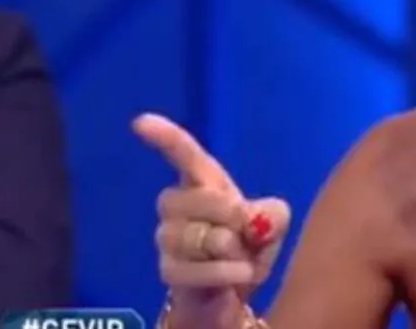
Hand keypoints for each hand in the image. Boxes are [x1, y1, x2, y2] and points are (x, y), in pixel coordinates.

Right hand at [134, 113, 291, 325]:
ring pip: (201, 238)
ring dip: (232, 249)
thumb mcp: (273, 224)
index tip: (142, 123)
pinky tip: (240, 273)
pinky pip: (198, 269)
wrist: (231, 291)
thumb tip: (252, 219)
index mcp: (203, 183)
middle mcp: (176, 206)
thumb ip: (272, 214)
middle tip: (249, 230)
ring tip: (241, 257)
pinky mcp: (168, 271)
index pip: (184, 155)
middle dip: (230, 215)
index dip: (165, 138)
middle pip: (197, 199)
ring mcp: (168, 238)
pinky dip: (227, 272)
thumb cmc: (250, 245)